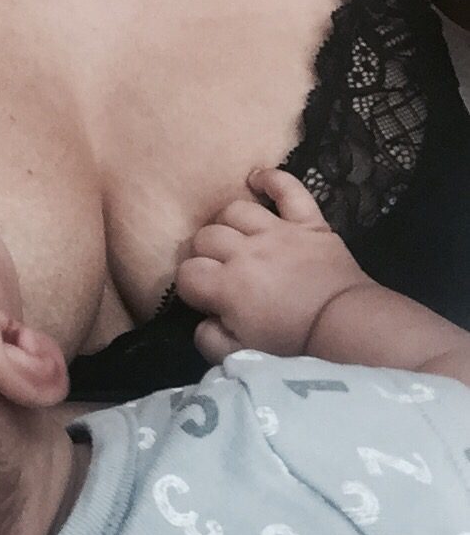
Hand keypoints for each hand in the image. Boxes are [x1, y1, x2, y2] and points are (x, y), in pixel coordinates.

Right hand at [175, 168, 373, 362]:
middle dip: (203, 254)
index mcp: (227, 286)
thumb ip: (209, 340)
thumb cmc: (293, 344)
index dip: (189, 285)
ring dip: (227, 222)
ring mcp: (278, 232)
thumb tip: (202, 321)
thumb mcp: (241, 354)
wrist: (346, 327)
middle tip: (216, 269)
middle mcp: (246, 251)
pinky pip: (289, 189)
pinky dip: (272, 179)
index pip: (187, 273)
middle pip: (206, 237)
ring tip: (233, 237)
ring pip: (236, 210)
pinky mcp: (309, 223)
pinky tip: (257, 179)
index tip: (203, 297)